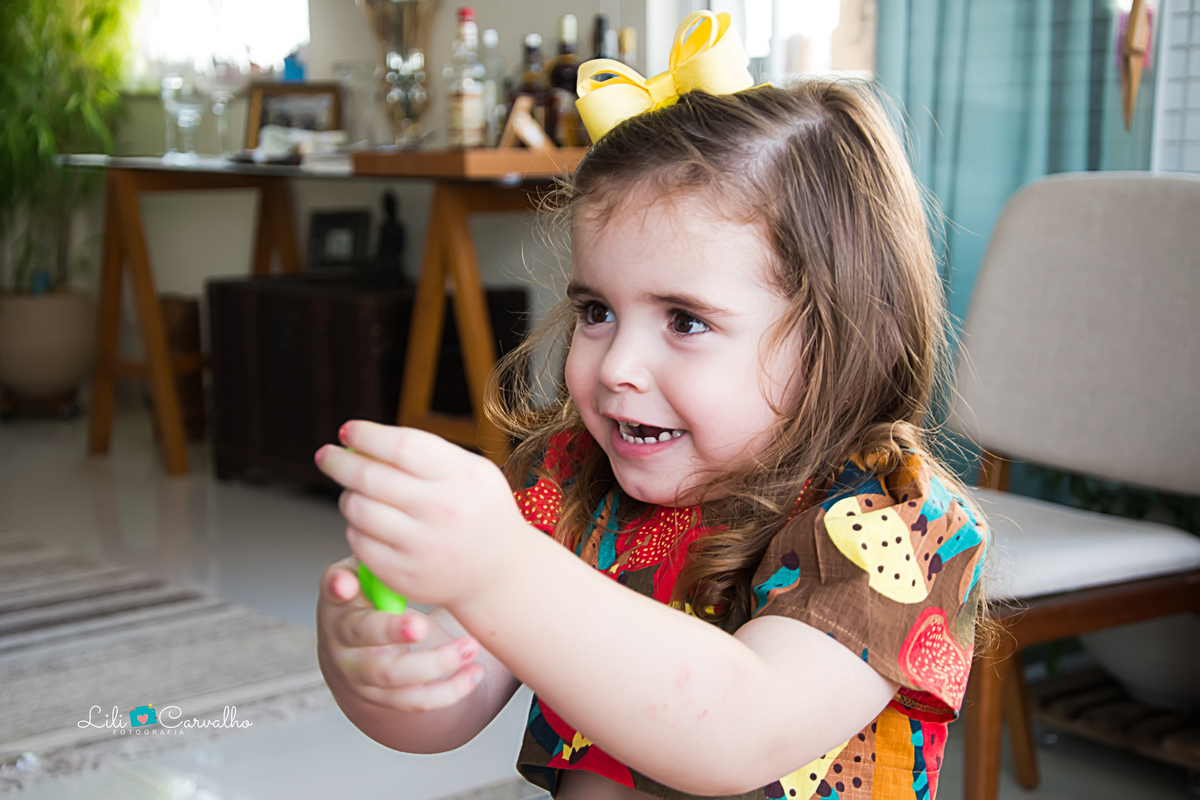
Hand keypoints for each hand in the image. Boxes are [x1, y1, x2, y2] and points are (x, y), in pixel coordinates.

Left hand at [315, 421, 531, 609]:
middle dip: (338, 461)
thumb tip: (364, 439)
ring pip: (357, 509)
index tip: (347, 431)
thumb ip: (427, 452)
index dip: (366, 435)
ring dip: (348, 495)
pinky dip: (356, 527)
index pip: (401, 447)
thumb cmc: (478, 510)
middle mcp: (443, 511)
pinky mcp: (404, 574)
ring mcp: (422, 546)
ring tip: (355, 492)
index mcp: (462, 477)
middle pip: (370, 478)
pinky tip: (368, 522)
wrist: (499, 572)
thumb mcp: (471, 471)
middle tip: (326, 454)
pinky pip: (358, 542)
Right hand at [316, 557, 484, 711]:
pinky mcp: (385, 698)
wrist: (352, 649)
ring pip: (395, 676)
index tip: (348, 584)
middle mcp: (343, 645)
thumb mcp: (362, 575)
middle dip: (392, 632)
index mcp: (338, 605)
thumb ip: (372, 562)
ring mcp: (363, 676)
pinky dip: (449, 690)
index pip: (334, 593)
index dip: (338, 587)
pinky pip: (417, 700)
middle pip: (362, 637)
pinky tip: (474, 673)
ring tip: (469, 647)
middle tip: (421, 624)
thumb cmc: (366, 600)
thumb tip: (382, 546)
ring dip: (435, 664)